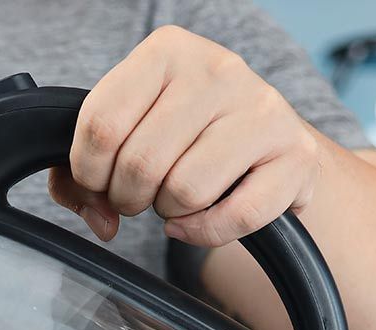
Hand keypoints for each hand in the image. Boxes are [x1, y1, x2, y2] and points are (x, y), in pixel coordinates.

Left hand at [49, 25, 321, 246]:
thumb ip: (80, 177)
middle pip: (141, 162)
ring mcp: (262, 109)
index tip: (99, 181)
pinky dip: (205, 232)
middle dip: (127, 198)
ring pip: (185, 190)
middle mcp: (218, 69)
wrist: (261, 137)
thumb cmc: (181, 134)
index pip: (101, 124)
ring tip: (175, 198)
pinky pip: (237, 216)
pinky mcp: (295, 154)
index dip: (88, 172)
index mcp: (166, 51)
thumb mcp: (126, 130)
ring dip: (169, 212)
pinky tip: (198, 220)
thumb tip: (100, 220)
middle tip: (139, 195)